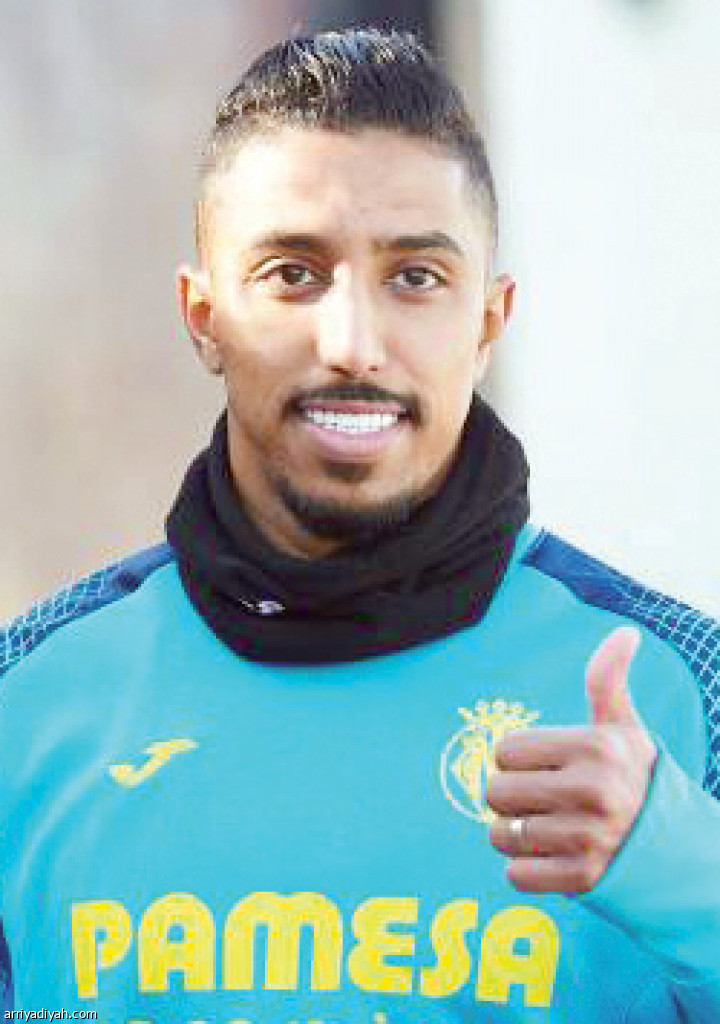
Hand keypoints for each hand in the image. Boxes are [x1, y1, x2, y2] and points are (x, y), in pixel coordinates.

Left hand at [487, 626, 657, 894]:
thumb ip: (608, 680)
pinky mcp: (583, 880)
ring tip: (548, 829)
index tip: (545, 767)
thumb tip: (624, 632)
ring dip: (515, 836)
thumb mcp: (624, 729)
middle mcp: (592, 791)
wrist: (678, 849)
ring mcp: (589, 838)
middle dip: (509, 798)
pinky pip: (516, 876)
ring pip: (500, 835)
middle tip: (542, 801)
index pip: (504, 750)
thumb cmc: (636, 779)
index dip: (518, 760)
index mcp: (596, 747)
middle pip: (494, 792)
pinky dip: (527, 869)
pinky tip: (554, 858)